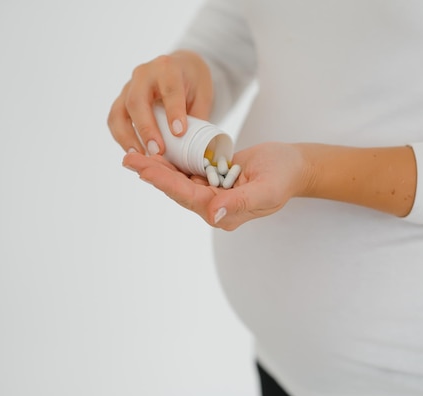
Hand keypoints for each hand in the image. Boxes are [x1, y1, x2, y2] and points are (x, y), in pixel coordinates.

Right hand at [107, 50, 212, 154]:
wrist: (182, 68)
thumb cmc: (193, 83)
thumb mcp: (203, 95)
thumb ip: (198, 118)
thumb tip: (194, 149)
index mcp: (168, 68)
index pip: (169, 90)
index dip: (173, 112)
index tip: (179, 132)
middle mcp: (144, 74)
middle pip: (137, 101)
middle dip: (146, 128)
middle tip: (157, 151)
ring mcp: (128, 87)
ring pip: (119, 112)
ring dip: (127, 137)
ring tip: (140, 156)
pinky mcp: (121, 100)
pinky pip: (114, 120)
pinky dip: (121, 138)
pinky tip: (133, 152)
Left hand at [122, 142, 309, 230]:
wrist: (295, 167)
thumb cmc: (284, 176)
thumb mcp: (267, 190)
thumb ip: (241, 203)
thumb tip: (213, 214)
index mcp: (225, 212)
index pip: (189, 197)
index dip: (165, 183)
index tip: (144, 170)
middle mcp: (215, 206)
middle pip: (178, 190)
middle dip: (153, 174)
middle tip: (128, 159)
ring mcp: (214, 193)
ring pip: (180, 181)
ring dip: (158, 169)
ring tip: (133, 156)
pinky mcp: (214, 180)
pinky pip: (189, 172)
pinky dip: (172, 163)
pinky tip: (156, 154)